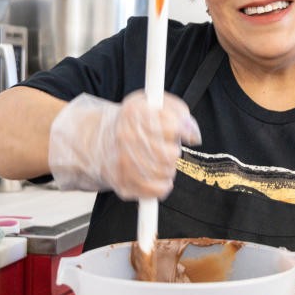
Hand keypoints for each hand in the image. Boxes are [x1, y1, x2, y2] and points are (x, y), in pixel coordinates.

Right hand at [47, 92, 200, 199]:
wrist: (100, 141)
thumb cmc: (133, 122)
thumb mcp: (153, 103)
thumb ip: (178, 111)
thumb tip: (193, 134)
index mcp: (135, 113)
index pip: (173, 127)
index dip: (182, 131)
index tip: (180, 131)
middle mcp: (126, 138)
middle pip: (172, 154)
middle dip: (173, 150)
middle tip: (164, 146)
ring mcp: (124, 163)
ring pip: (167, 172)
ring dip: (168, 167)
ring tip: (157, 159)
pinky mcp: (124, 184)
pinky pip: (159, 190)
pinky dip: (163, 185)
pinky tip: (156, 175)